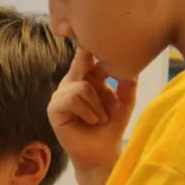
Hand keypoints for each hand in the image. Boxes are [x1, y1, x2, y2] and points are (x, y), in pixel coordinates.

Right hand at [48, 49, 137, 171]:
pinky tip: (91, 121)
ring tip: (99, 118)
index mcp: (84, 79)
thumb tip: (130, 65)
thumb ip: (127, 83)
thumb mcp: (124, 102)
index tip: (91, 31)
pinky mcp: (54, 109)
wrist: (101, 153)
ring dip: (97, 104)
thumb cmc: (110, 128)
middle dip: (98, 78)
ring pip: (81, 85)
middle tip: (105, 99)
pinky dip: (88, 111)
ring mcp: (59, 96)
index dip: (89, 47)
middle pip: (81, 65)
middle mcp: (69, 84)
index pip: (84, 56)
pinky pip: (73, 98)